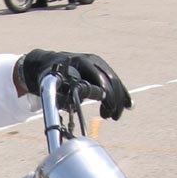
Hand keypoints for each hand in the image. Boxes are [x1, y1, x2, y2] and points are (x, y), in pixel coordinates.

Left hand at [17, 49, 131, 120]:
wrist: (48, 64)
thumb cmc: (48, 78)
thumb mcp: (53, 87)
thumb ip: (62, 99)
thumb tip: (68, 117)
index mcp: (80, 63)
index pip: (98, 78)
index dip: (106, 94)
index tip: (108, 110)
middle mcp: (91, 60)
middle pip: (110, 79)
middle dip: (113, 100)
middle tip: (112, 117)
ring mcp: (97, 63)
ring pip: (114, 81)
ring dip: (118, 100)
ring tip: (114, 116)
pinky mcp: (101, 67)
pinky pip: (114, 81)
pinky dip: (121, 94)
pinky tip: (129, 106)